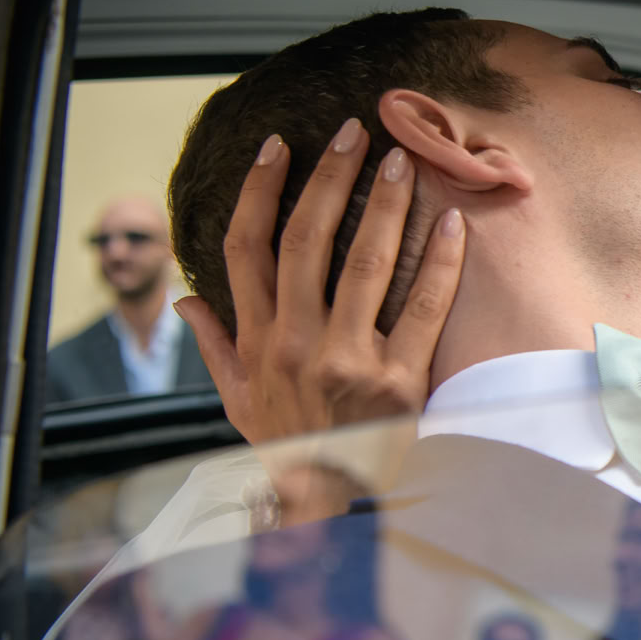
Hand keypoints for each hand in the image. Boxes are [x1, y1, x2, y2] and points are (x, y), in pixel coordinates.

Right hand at [175, 121, 463, 444]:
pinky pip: (425, 308)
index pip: (249, 248)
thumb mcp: (239, 401)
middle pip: (308, 240)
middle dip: (329, 178)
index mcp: (259, 340)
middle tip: (352, 132)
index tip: (280, 148)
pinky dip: (441, 262)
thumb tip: (188, 298)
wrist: (334, 508)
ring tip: (402, 161)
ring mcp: (351, 360)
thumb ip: (216, 346)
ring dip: (385, 204)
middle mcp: (299, 343)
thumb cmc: (289, 447)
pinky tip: (452, 223)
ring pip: (367, 262)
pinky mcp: (402, 380)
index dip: (262, 191)